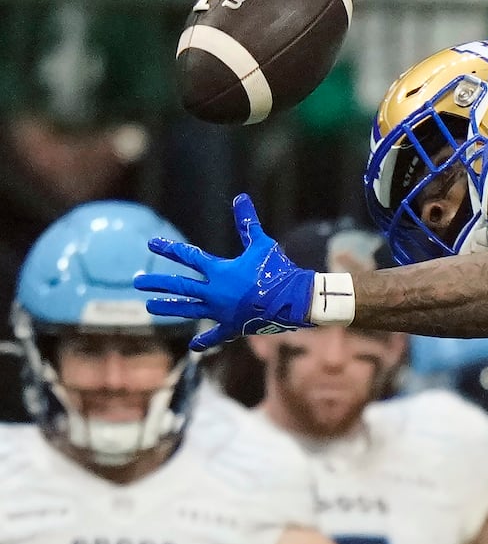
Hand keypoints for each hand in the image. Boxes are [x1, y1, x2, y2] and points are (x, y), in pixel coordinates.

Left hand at [134, 193, 314, 350]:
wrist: (294, 300)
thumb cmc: (278, 270)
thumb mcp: (262, 245)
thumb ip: (248, 223)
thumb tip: (241, 197)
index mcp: (219, 271)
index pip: (188, 257)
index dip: (169, 249)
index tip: (152, 244)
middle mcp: (215, 292)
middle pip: (180, 286)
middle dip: (157, 283)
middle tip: (138, 281)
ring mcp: (221, 311)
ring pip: (189, 309)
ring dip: (168, 307)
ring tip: (150, 307)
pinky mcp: (233, 327)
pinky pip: (215, 335)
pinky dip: (205, 341)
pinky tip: (193, 346)